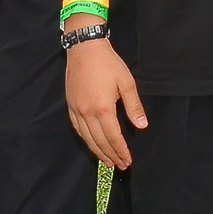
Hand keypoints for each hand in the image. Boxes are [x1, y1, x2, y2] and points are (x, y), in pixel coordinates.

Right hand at [66, 34, 148, 168]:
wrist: (84, 48)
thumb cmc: (108, 63)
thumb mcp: (126, 82)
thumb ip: (134, 106)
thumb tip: (142, 126)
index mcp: (103, 108)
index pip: (113, 137)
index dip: (121, 151)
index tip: (128, 160)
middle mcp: (87, 112)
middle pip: (99, 141)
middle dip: (111, 155)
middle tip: (120, 165)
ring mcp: (77, 110)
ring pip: (87, 138)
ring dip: (98, 151)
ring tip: (108, 161)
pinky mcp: (70, 105)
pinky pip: (78, 128)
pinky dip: (86, 139)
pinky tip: (92, 144)